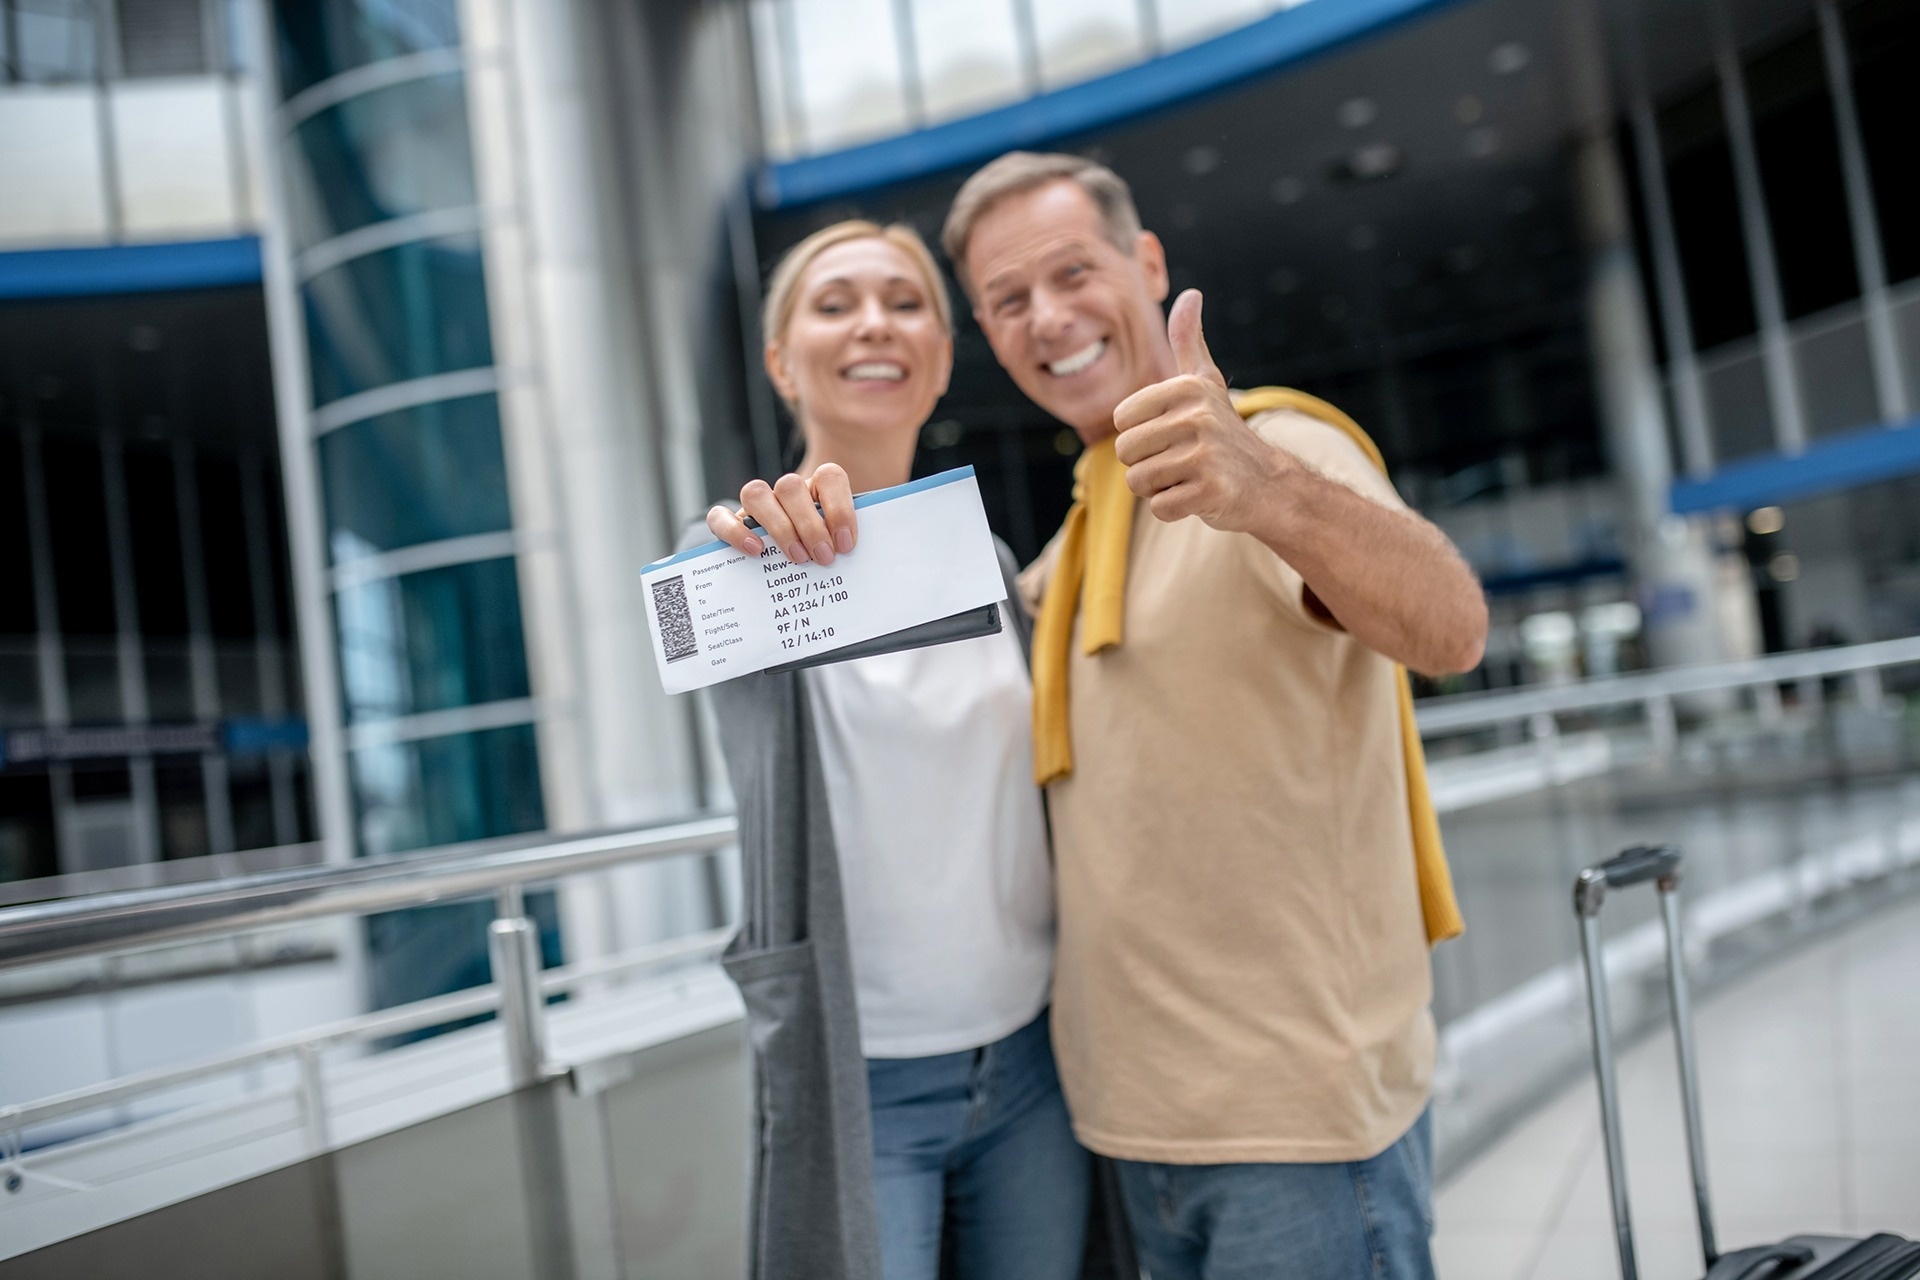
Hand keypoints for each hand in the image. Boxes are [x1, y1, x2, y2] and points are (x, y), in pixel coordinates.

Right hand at [706, 463, 857, 565]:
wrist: (805, 565)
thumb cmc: (831, 553)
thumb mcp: (848, 544)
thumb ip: (856, 543)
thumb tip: (875, 558)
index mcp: (821, 487)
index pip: (830, 476)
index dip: (839, 507)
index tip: (845, 542)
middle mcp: (789, 491)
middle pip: (790, 486)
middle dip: (809, 525)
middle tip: (824, 558)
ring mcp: (760, 505)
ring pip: (756, 493)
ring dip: (778, 526)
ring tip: (797, 558)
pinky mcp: (735, 523)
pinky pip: (721, 516)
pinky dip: (734, 531)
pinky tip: (755, 551)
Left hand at [1112, 290, 1292, 530]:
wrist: (1268, 483)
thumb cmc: (1224, 432)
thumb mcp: (1206, 382)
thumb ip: (1189, 340)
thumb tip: (1191, 294)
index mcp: (1187, 388)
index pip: (1121, 421)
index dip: (1140, 435)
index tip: (1172, 435)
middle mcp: (1197, 417)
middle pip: (1125, 452)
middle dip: (1147, 464)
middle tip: (1182, 461)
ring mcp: (1206, 455)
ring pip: (1139, 481)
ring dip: (1159, 487)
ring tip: (1189, 477)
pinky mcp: (1211, 492)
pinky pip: (1159, 507)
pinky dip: (1174, 508)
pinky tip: (1199, 495)